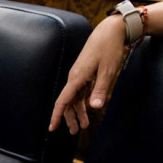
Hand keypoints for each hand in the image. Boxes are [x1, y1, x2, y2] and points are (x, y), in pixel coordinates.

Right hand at [49, 16, 127, 133]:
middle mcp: (75, 78)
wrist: (110, 30)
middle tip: (76, 132)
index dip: (57, 116)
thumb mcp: (107, 70)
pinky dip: (84, 102)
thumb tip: (95, 107)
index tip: (52, 128)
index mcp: (77, 78)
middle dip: (70, 118)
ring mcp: (80, 76)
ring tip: (84, 125)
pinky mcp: (86, 73)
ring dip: (79, 112)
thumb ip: (101, 89)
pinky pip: (82, 91)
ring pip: (76, 98)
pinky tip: (89, 109)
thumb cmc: (109, 48)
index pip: (63, 101)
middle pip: (68, 102)